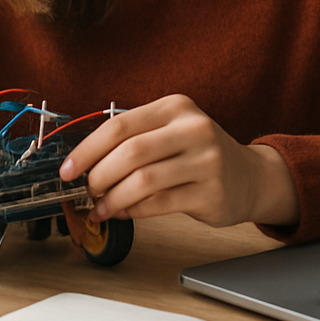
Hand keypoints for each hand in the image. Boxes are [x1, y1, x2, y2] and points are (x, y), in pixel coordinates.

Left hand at [58, 94, 299, 227]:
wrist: (251, 177)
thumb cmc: (199, 153)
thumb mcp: (171, 130)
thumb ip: (134, 138)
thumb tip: (83, 162)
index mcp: (175, 107)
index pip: (119, 125)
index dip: (87, 150)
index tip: (68, 169)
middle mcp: (193, 129)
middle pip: (130, 153)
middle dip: (99, 176)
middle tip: (88, 190)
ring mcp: (206, 161)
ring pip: (143, 181)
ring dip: (113, 199)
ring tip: (102, 207)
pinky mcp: (211, 194)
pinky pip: (160, 204)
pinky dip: (133, 211)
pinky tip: (123, 213)